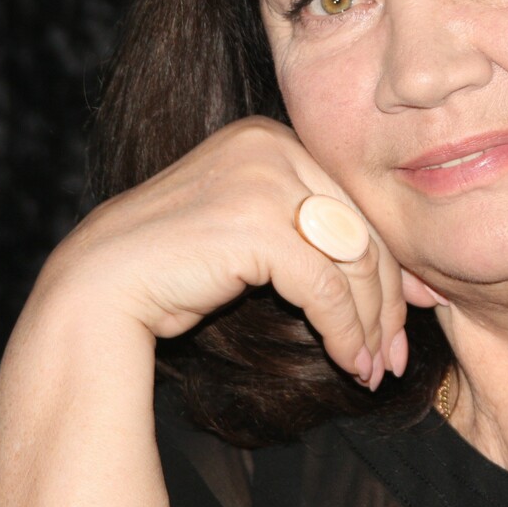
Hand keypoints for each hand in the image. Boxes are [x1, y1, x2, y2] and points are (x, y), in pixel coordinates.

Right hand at [38, 116, 408, 385]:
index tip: (408, 313)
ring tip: (373, 368)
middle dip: (387, 299)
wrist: (99, 287)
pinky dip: (346, 331)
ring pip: (352, 259)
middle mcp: (270, 147)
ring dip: (371, 324)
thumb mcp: (249, 233)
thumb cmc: (172, 269)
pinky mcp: (255, 224)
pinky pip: (326, 287)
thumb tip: (389, 278)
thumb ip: (307, 234)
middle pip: (362, 227)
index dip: (389, 263)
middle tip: (397, 354)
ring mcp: (262, 181)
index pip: (353, 202)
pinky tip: (349, 362)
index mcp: (269, 138)